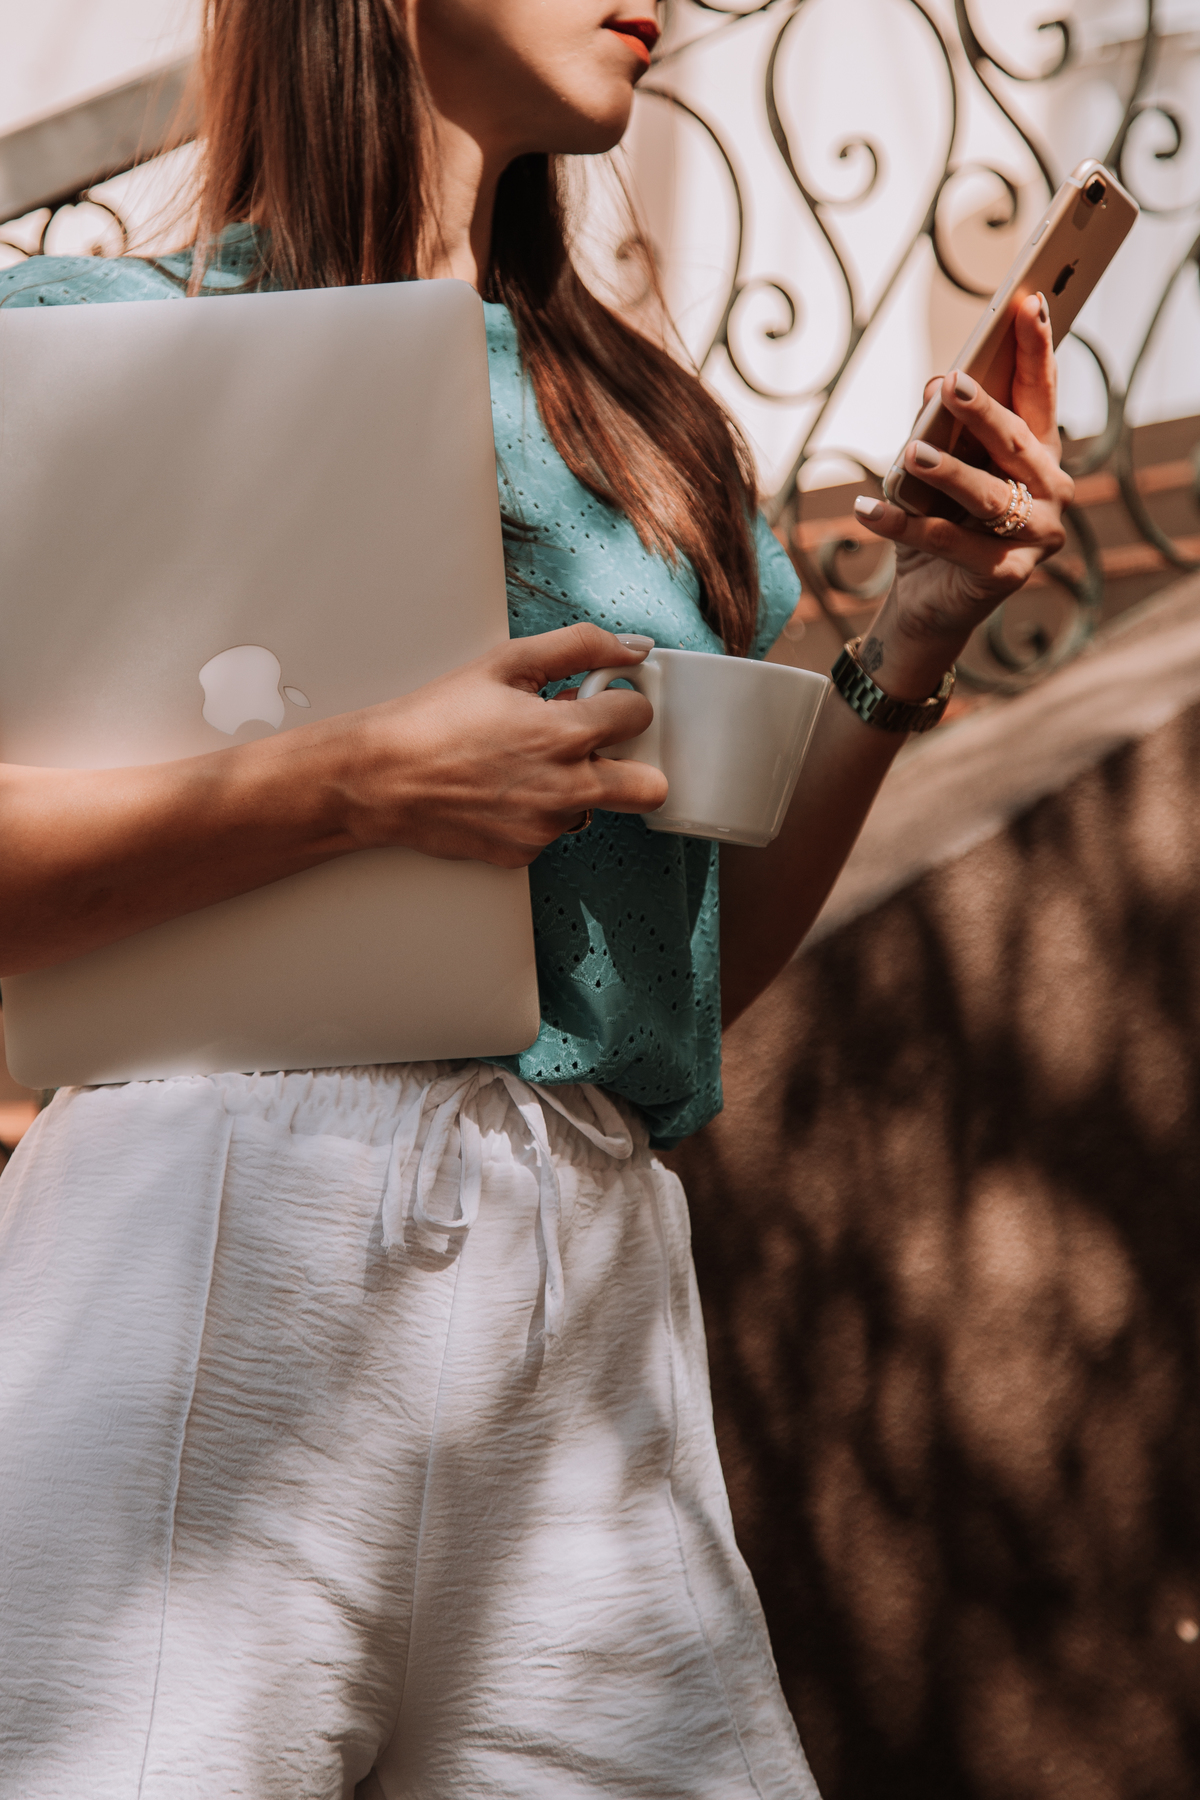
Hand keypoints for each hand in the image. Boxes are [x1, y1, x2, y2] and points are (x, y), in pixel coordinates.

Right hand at [331, 623, 667, 866]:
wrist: (382, 777)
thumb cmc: (437, 718)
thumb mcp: (507, 663)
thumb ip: (580, 646)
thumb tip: (634, 647)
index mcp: (567, 733)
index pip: (640, 715)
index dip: (622, 701)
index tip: (601, 700)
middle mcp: (566, 787)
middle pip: (651, 788)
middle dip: (637, 764)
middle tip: (603, 748)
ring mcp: (546, 826)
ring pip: (594, 807)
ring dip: (575, 785)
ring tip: (524, 763)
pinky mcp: (524, 854)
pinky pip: (553, 831)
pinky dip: (538, 811)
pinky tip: (501, 790)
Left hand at [852, 292, 1073, 697]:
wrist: (930, 600)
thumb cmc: (940, 521)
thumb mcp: (935, 467)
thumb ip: (939, 428)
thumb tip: (933, 388)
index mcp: (1039, 454)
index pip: (1041, 395)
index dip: (1037, 349)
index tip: (1029, 304)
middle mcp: (1050, 491)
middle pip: (1018, 442)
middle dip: (984, 412)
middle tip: (950, 384)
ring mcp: (1035, 536)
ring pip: (990, 496)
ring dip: (949, 471)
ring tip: (911, 452)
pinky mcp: (1004, 574)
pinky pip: (948, 542)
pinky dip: (902, 525)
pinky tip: (867, 510)